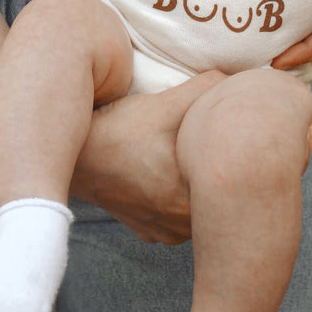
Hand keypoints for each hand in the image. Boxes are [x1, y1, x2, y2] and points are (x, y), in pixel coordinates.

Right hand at [71, 70, 225, 243]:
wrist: (73, 157)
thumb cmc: (119, 132)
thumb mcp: (166, 102)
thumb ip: (207, 88)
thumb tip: (238, 79)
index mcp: (192, 200)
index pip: (231, 181)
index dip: (233, 156)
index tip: (223, 139)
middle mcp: (180, 227)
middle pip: (214, 195)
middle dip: (213, 170)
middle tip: (202, 144)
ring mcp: (163, 232)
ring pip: (195, 206)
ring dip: (194, 185)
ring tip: (180, 158)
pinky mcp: (147, 230)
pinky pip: (173, 214)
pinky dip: (173, 195)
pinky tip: (163, 173)